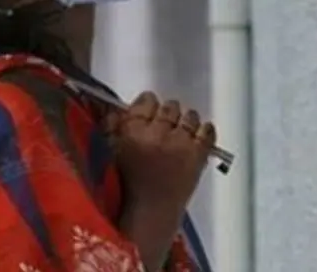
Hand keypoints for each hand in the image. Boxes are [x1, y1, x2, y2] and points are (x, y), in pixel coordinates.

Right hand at [110, 92, 215, 211]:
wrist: (149, 215)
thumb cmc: (125, 187)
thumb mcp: (109, 152)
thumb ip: (111, 126)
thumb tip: (116, 109)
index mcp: (133, 130)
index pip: (147, 100)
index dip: (148, 104)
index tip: (149, 109)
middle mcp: (158, 132)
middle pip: (170, 107)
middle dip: (167, 113)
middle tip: (165, 124)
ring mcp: (181, 143)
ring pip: (190, 116)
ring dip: (186, 121)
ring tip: (182, 130)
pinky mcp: (198, 156)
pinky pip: (207, 132)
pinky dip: (205, 130)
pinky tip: (200, 133)